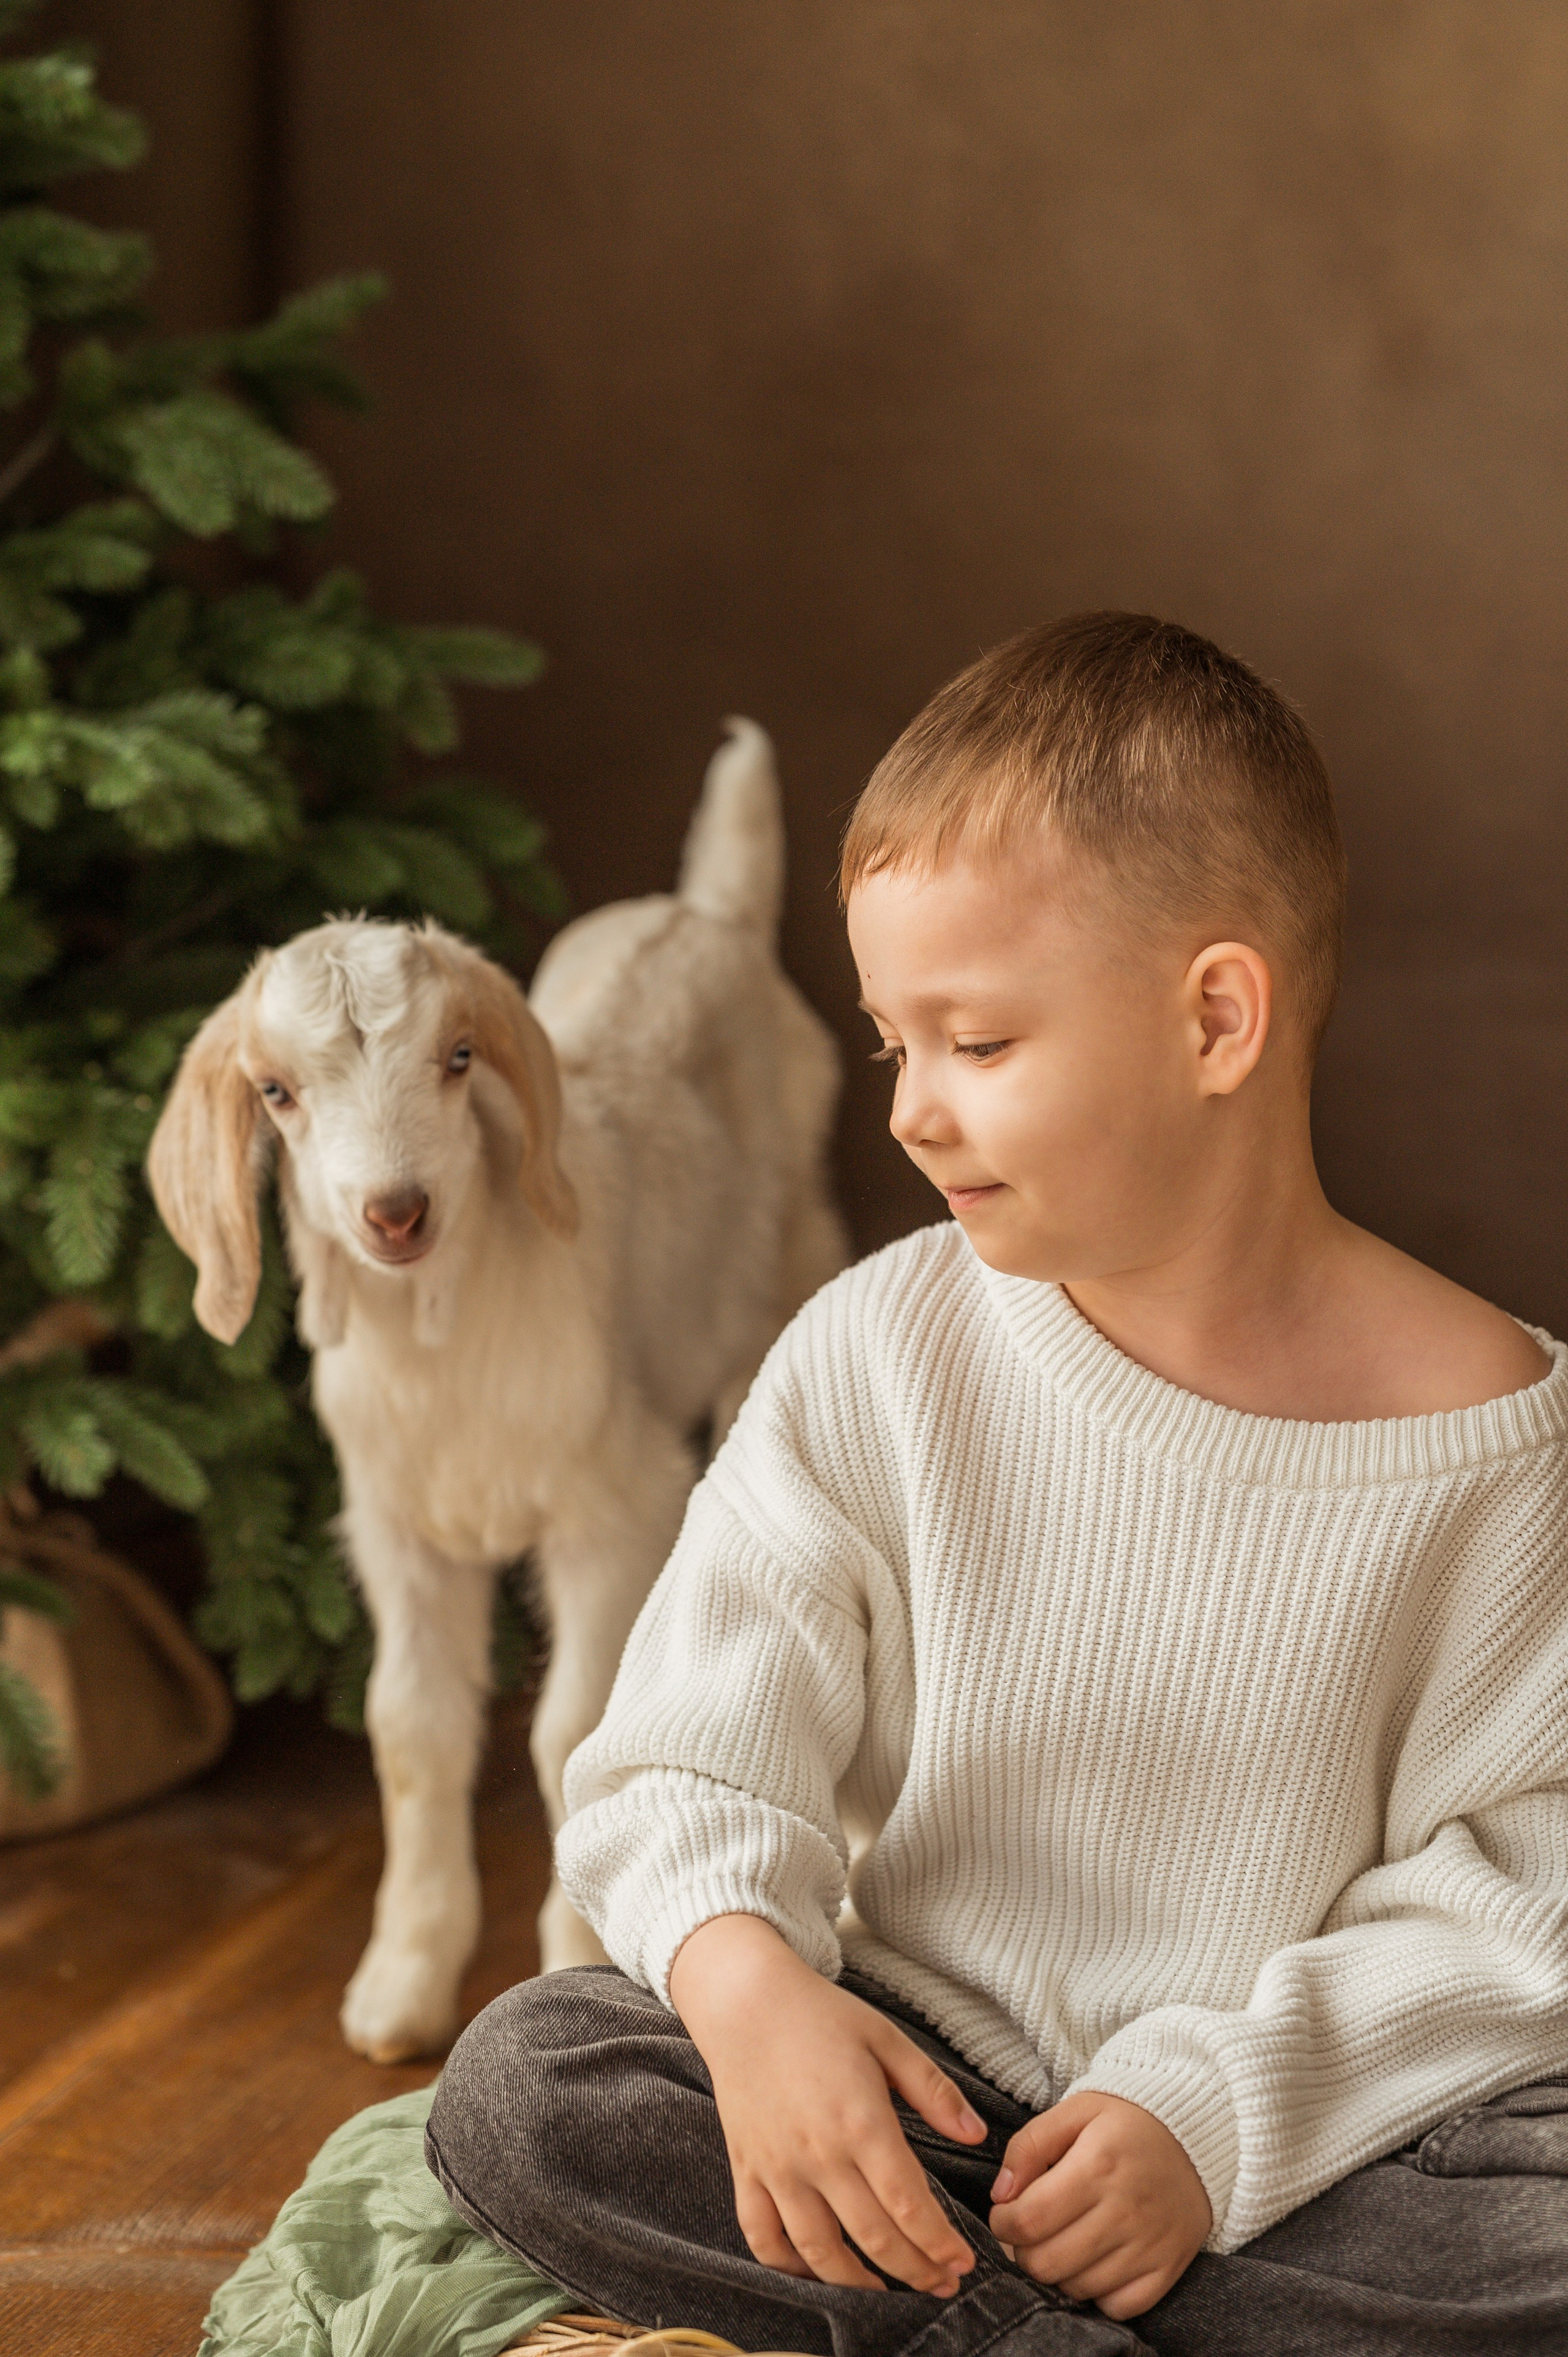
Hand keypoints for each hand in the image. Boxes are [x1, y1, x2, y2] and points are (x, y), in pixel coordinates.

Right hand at [669, 1913, 987, 2296]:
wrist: (743, 2000)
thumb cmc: (820, 2016)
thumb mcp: (887, 2039)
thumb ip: (934, 2091)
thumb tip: (978, 2137)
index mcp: (861, 2122)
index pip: (909, 2206)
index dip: (940, 2244)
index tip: (963, 2264)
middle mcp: (818, 2154)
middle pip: (873, 2238)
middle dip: (915, 2271)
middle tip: (941, 2284)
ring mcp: (777, 2167)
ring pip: (819, 2251)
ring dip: (858, 2283)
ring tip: (888, 2291)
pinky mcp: (746, 2170)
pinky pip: (763, 2237)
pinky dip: (787, 2266)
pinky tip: (816, 2272)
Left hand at [988, 2092, 1210, 2318]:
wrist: (1198, 2137)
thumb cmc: (1127, 2122)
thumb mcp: (1076, 2111)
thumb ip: (1029, 2146)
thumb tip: (1001, 2194)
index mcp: (1098, 2165)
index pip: (1029, 2220)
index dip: (1003, 2224)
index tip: (1005, 2214)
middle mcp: (1125, 2210)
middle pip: (1047, 2263)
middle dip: (1023, 2252)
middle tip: (1029, 2232)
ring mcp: (1149, 2244)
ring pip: (1077, 2288)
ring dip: (1058, 2271)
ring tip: (1062, 2240)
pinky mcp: (1168, 2267)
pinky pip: (1117, 2306)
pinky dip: (1097, 2293)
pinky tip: (1094, 2261)